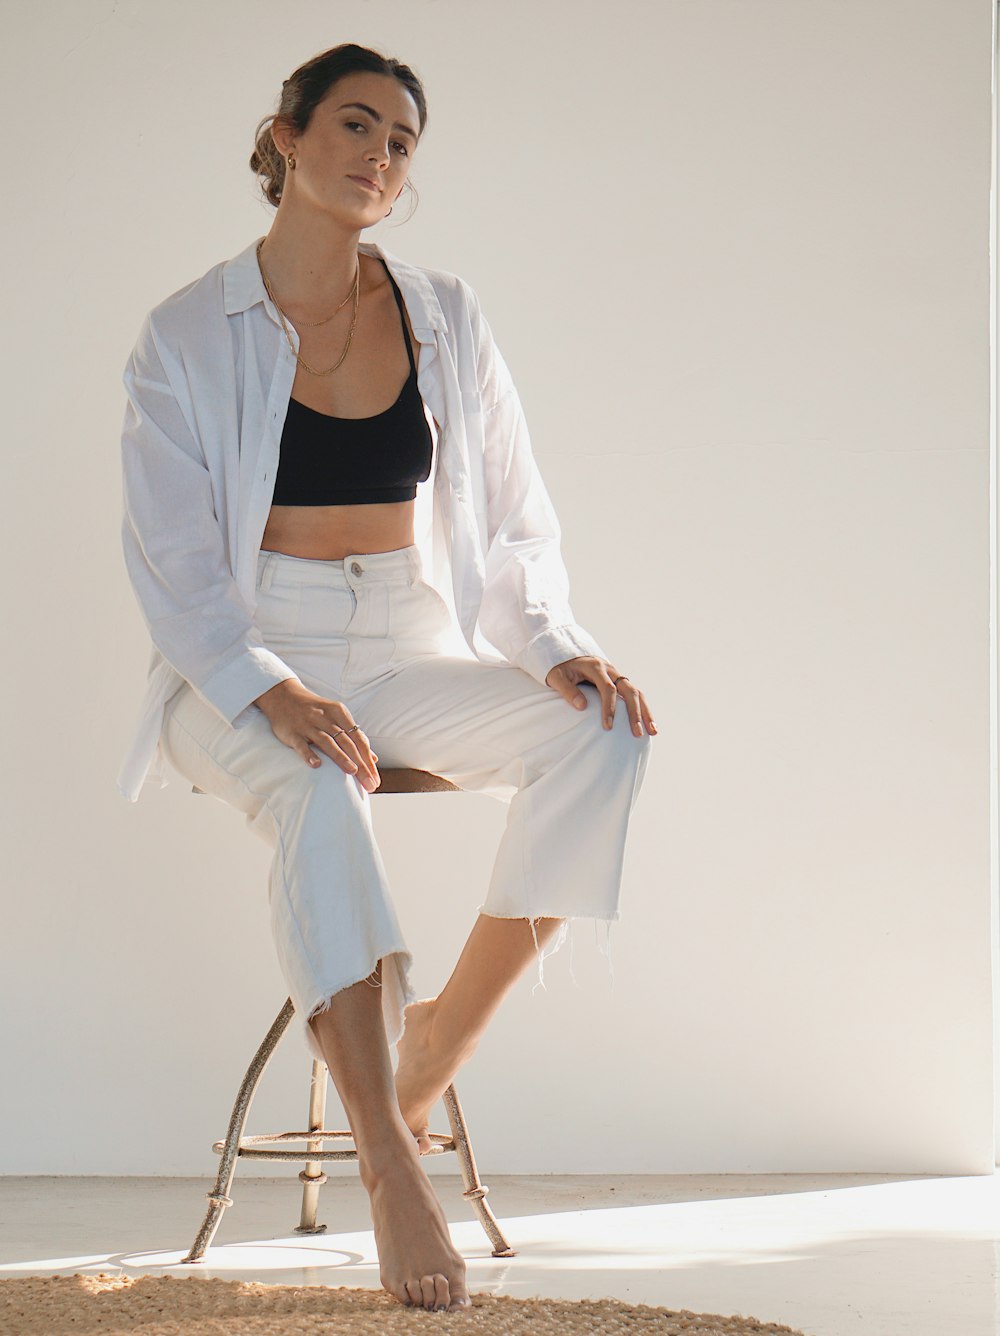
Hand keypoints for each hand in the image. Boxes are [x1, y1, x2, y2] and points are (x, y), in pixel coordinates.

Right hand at [254, 679, 380, 790]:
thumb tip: (373, 759)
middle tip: (369, 783)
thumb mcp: (336, 717)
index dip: (368, 759)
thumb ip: (354, 737)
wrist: (283, 695)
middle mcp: (325, 718)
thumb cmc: (315, 711)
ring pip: (327, 742)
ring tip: (352, 772)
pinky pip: (301, 745)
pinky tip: (317, 765)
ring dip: (341, 757)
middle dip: (360, 764)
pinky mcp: (292, 733)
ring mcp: (308, 725)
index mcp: (339, 713)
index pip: (358, 739)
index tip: (376, 778)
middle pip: (347, 743)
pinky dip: (309, 754)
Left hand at [544, 657, 656, 737]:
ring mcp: (617, 675)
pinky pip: (635, 695)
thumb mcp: (557, 678)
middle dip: (635, 713)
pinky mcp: (619, 682)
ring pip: (637, 693)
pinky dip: (643, 709)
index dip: (609, 708)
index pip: (608, 688)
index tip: (608, 727)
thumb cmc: (560, 669)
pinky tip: (648, 725)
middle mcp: (610, 670)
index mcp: (596, 667)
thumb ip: (568, 690)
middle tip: (637, 733)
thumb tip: (582, 706)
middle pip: (629, 691)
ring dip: (645, 712)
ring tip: (653, 732)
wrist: (565, 656)